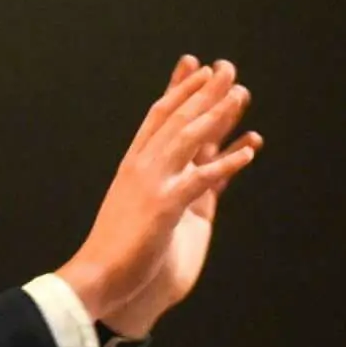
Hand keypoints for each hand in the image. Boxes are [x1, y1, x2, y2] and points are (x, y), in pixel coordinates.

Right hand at [60, 57, 260, 333]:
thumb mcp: (142, 210)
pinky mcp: (164, 208)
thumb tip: (179, 177)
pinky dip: (225, 165)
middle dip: (203, 91)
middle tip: (226, 67)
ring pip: (188, 139)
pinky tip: (248, 153)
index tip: (198, 69)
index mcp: (134, 166)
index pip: (158, 118)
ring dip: (216, 115)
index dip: (179, 91)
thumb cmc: (119, 250)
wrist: (97, 279)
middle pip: (176, 120)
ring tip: (240, 94)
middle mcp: (142, 168)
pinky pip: (201, 180)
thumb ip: (163, 188)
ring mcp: (152, 185)